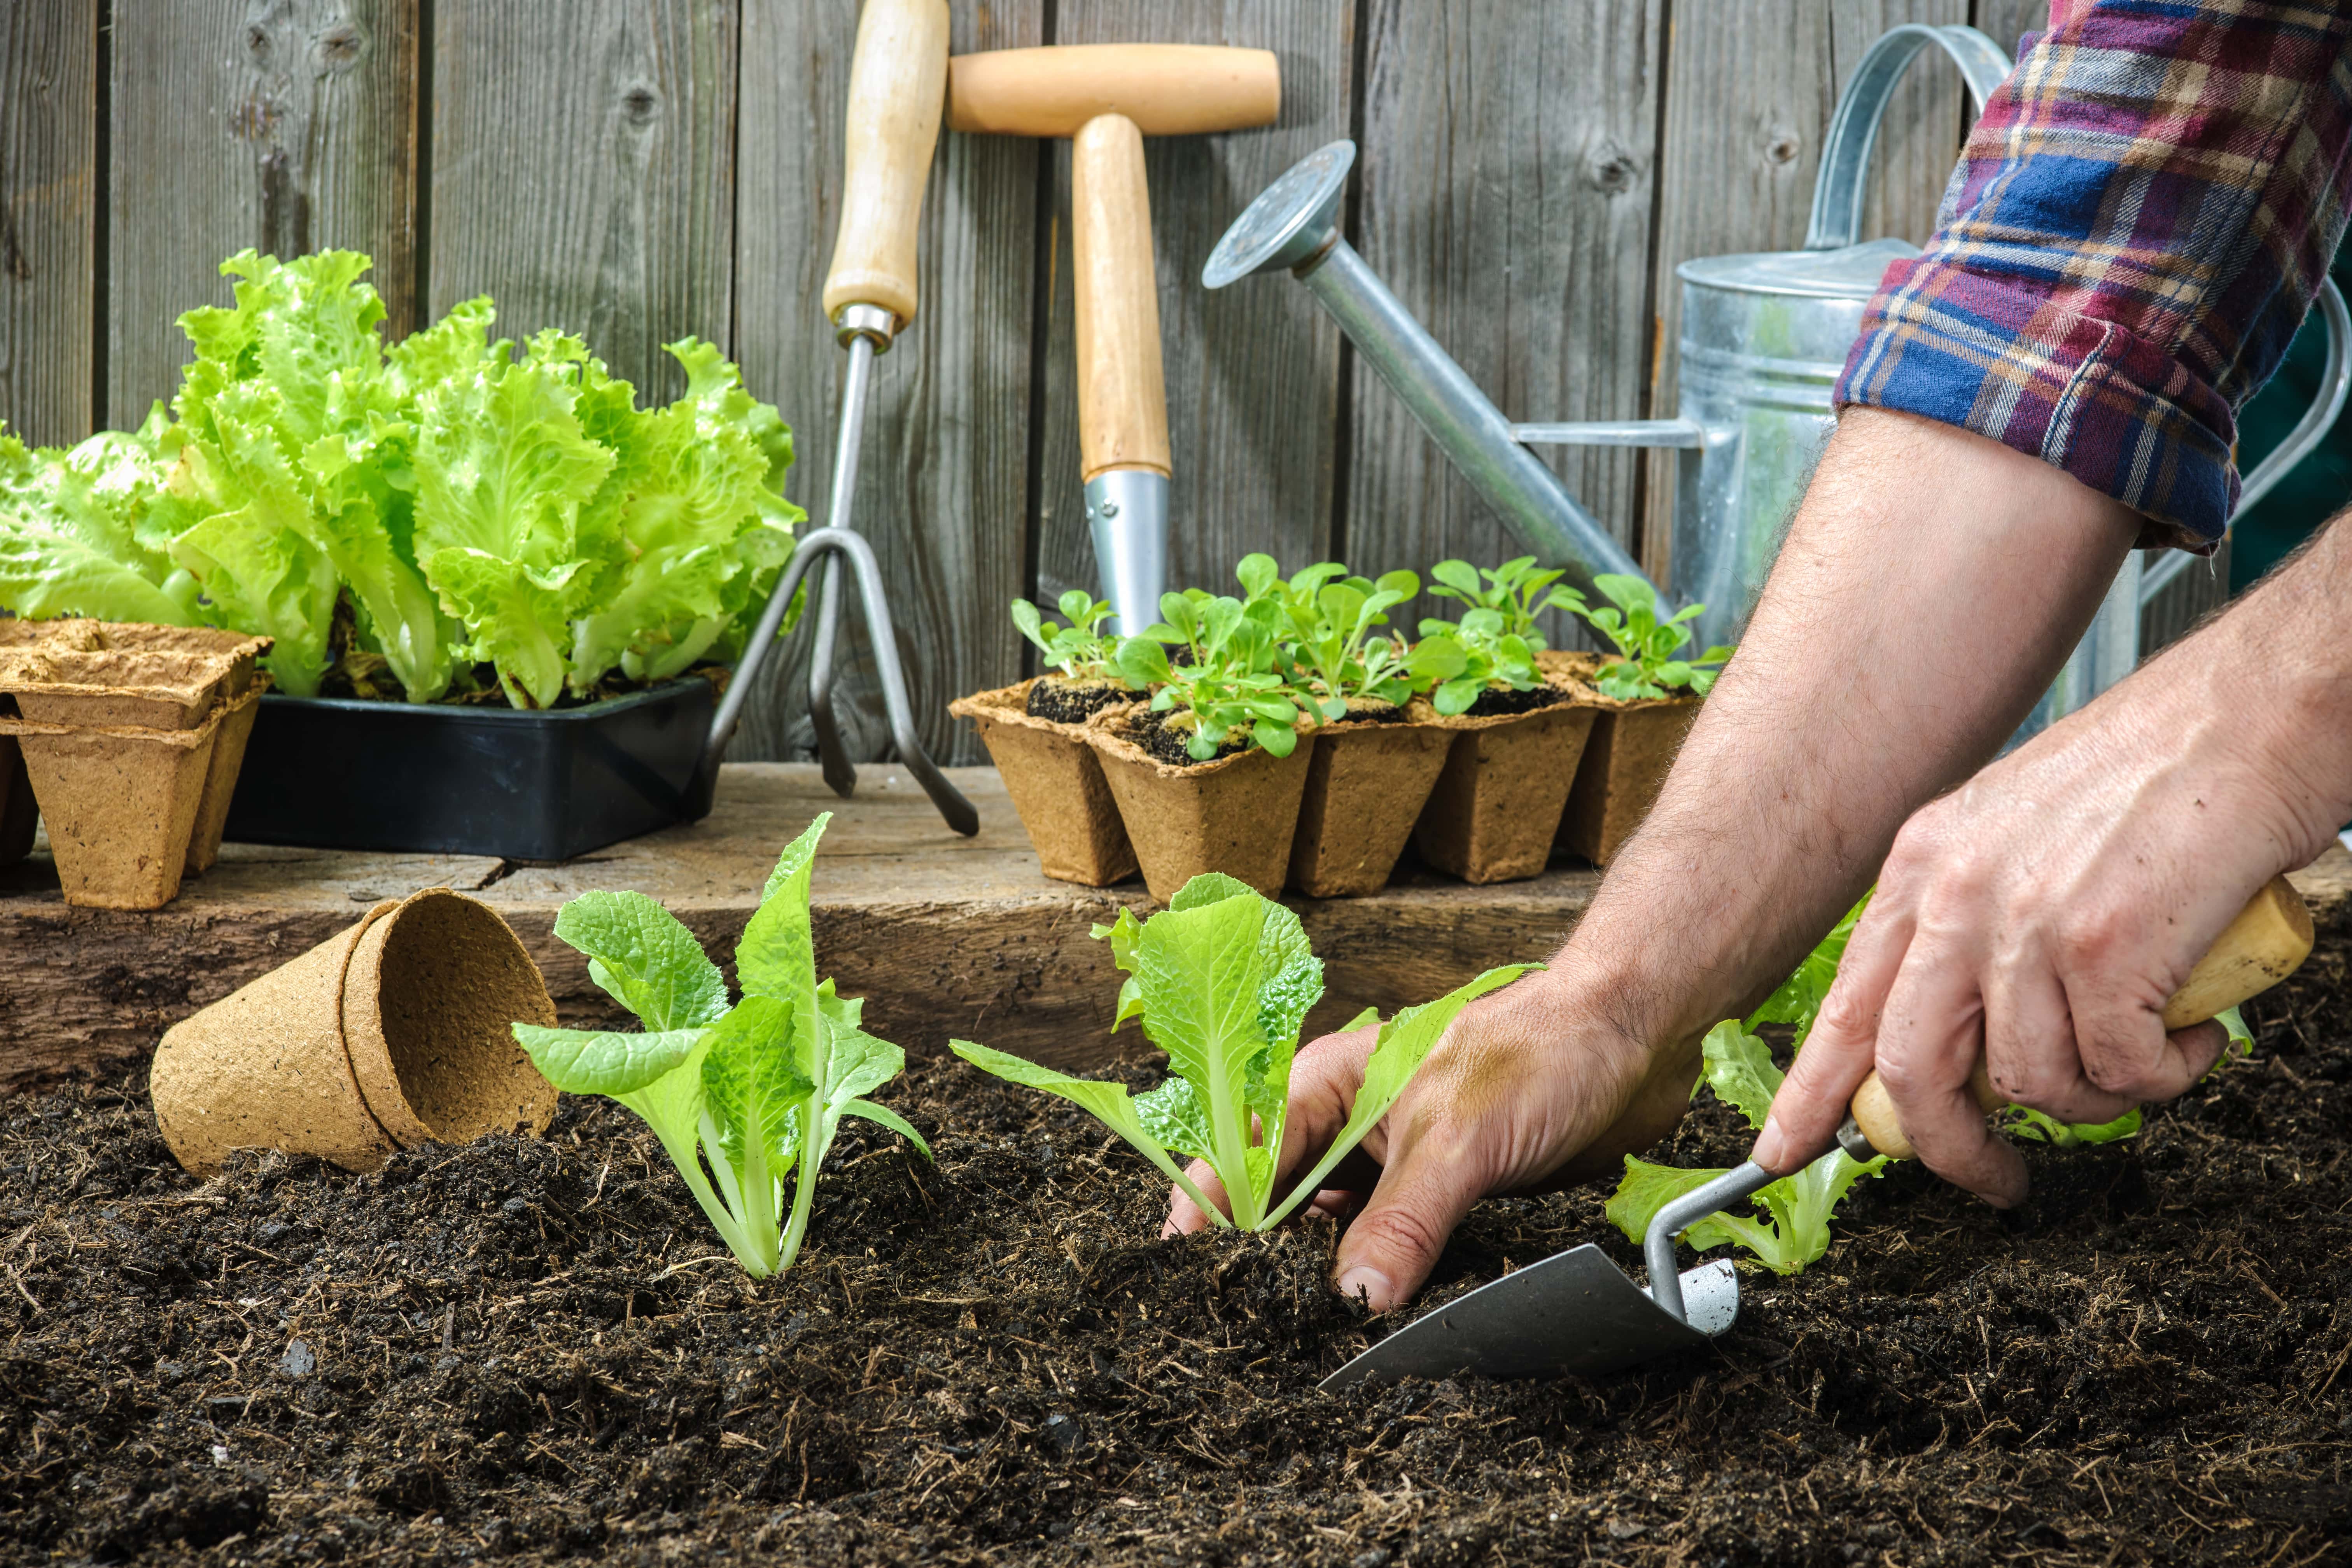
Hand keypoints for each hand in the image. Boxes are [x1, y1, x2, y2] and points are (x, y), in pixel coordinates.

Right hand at [1163, 962, 1699, 1312]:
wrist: (1631, 1038)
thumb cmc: (1540, 1050)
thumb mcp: (1458, 1140)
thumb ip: (1402, 1221)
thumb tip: (1353, 1300)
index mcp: (1327, 1087)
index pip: (1243, 1156)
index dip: (1209, 1214)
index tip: (1188, 1275)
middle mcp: (1350, 1126)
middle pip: (1281, 1203)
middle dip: (1265, 1260)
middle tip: (1254, 1326)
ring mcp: (1395, 1162)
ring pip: (1335, 1232)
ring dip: (1326, 1278)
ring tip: (1307, 1337)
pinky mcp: (1441, 1194)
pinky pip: (1393, 1249)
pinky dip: (1382, 1283)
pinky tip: (1377, 1322)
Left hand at [1752, 663, 2327, 1203]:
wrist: (2248, 717)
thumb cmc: (2151, 778)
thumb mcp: (2014, 837)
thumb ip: (1971, 925)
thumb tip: (1966, 1031)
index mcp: (1923, 866)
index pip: (1845, 1007)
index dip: (1811, 1093)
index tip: (1783, 1151)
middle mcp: (1957, 894)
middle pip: (1912, 1069)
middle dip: (1950, 1147)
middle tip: (1996, 1180)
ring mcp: (2027, 922)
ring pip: (2030, 1083)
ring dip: (2093, 1101)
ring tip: (2142, 1061)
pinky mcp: (2105, 949)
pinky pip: (2118, 1071)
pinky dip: (2162, 1075)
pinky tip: (2190, 1035)